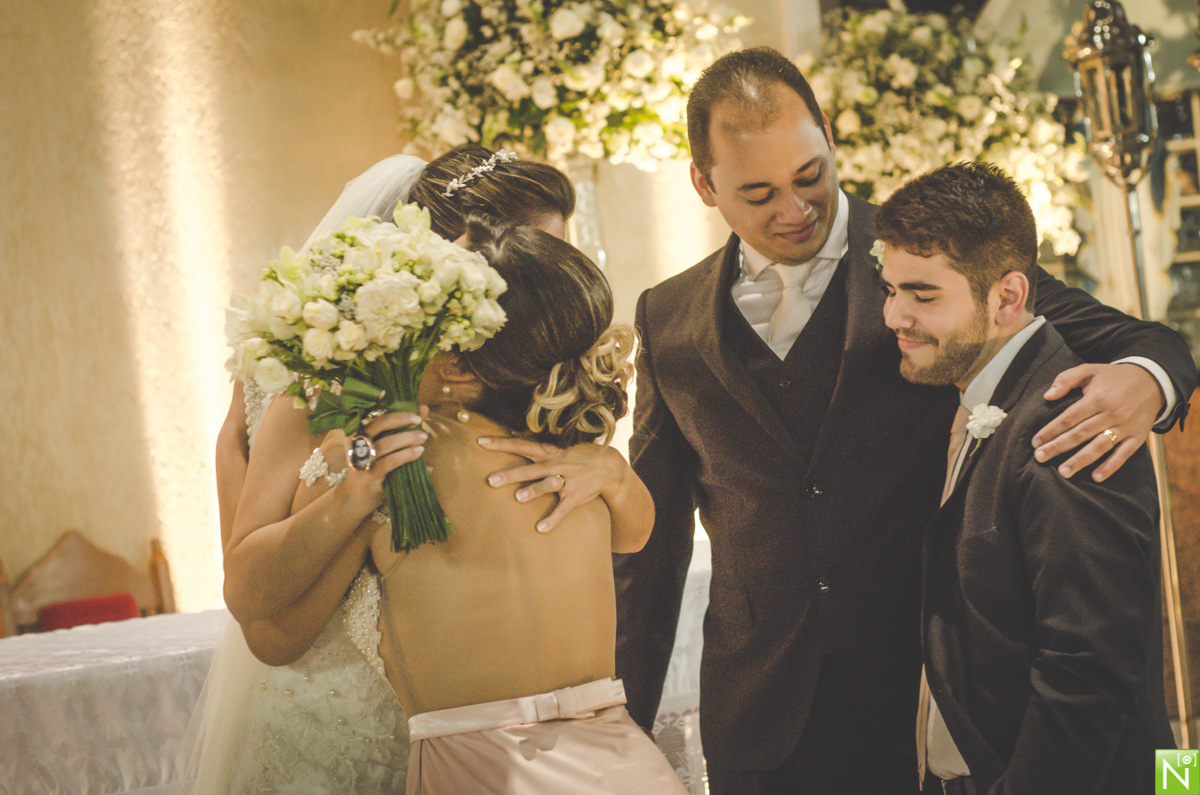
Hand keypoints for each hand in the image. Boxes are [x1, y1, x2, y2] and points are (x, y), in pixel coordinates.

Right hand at [341, 408, 429, 500]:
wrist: (354, 497)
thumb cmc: (372, 467)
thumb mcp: (383, 447)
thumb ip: (400, 428)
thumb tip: (424, 409)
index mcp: (358, 431)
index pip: (377, 414)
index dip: (398, 410)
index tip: (417, 411)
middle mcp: (356, 442)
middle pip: (378, 424)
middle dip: (401, 419)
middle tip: (418, 420)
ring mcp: (361, 459)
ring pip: (385, 443)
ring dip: (406, 438)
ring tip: (423, 437)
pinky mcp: (368, 475)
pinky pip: (389, 462)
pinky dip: (405, 455)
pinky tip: (418, 452)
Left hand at [479, 436, 627, 532]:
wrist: (609, 467)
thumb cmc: (578, 455)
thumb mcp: (559, 446)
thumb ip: (537, 445)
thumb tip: (514, 435)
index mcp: (549, 452)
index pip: (521, 445)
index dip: (501, 443)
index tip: (481, 442)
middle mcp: (556, 465)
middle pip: (530, 469)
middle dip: (511, 474)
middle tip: (491, 480)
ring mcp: (566, 482)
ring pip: (547, 485)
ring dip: (534, 491)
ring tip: (518, 497)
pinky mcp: (574, 497)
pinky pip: (562, 510)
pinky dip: (552, 519)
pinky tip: (540, 529)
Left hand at [1033, 363, 1163, 481]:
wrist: (1152, 380)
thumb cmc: (1114, 377)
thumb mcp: (1090, 369)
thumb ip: (1066, 379)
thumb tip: (1047, 396)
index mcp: (1098, 398)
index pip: (1069, 418)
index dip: (1051, 430)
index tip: (1035, 442)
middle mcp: (1111, 414)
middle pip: (1080, 434)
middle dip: (1058, 447)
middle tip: (1039, 458)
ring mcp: (1126, 427)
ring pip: (1100, 446)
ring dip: (1080, 460)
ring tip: (1063, 472)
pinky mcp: (1138, 436)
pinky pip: (1124, 454)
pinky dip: (1111, 466)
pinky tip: (1096, 476)